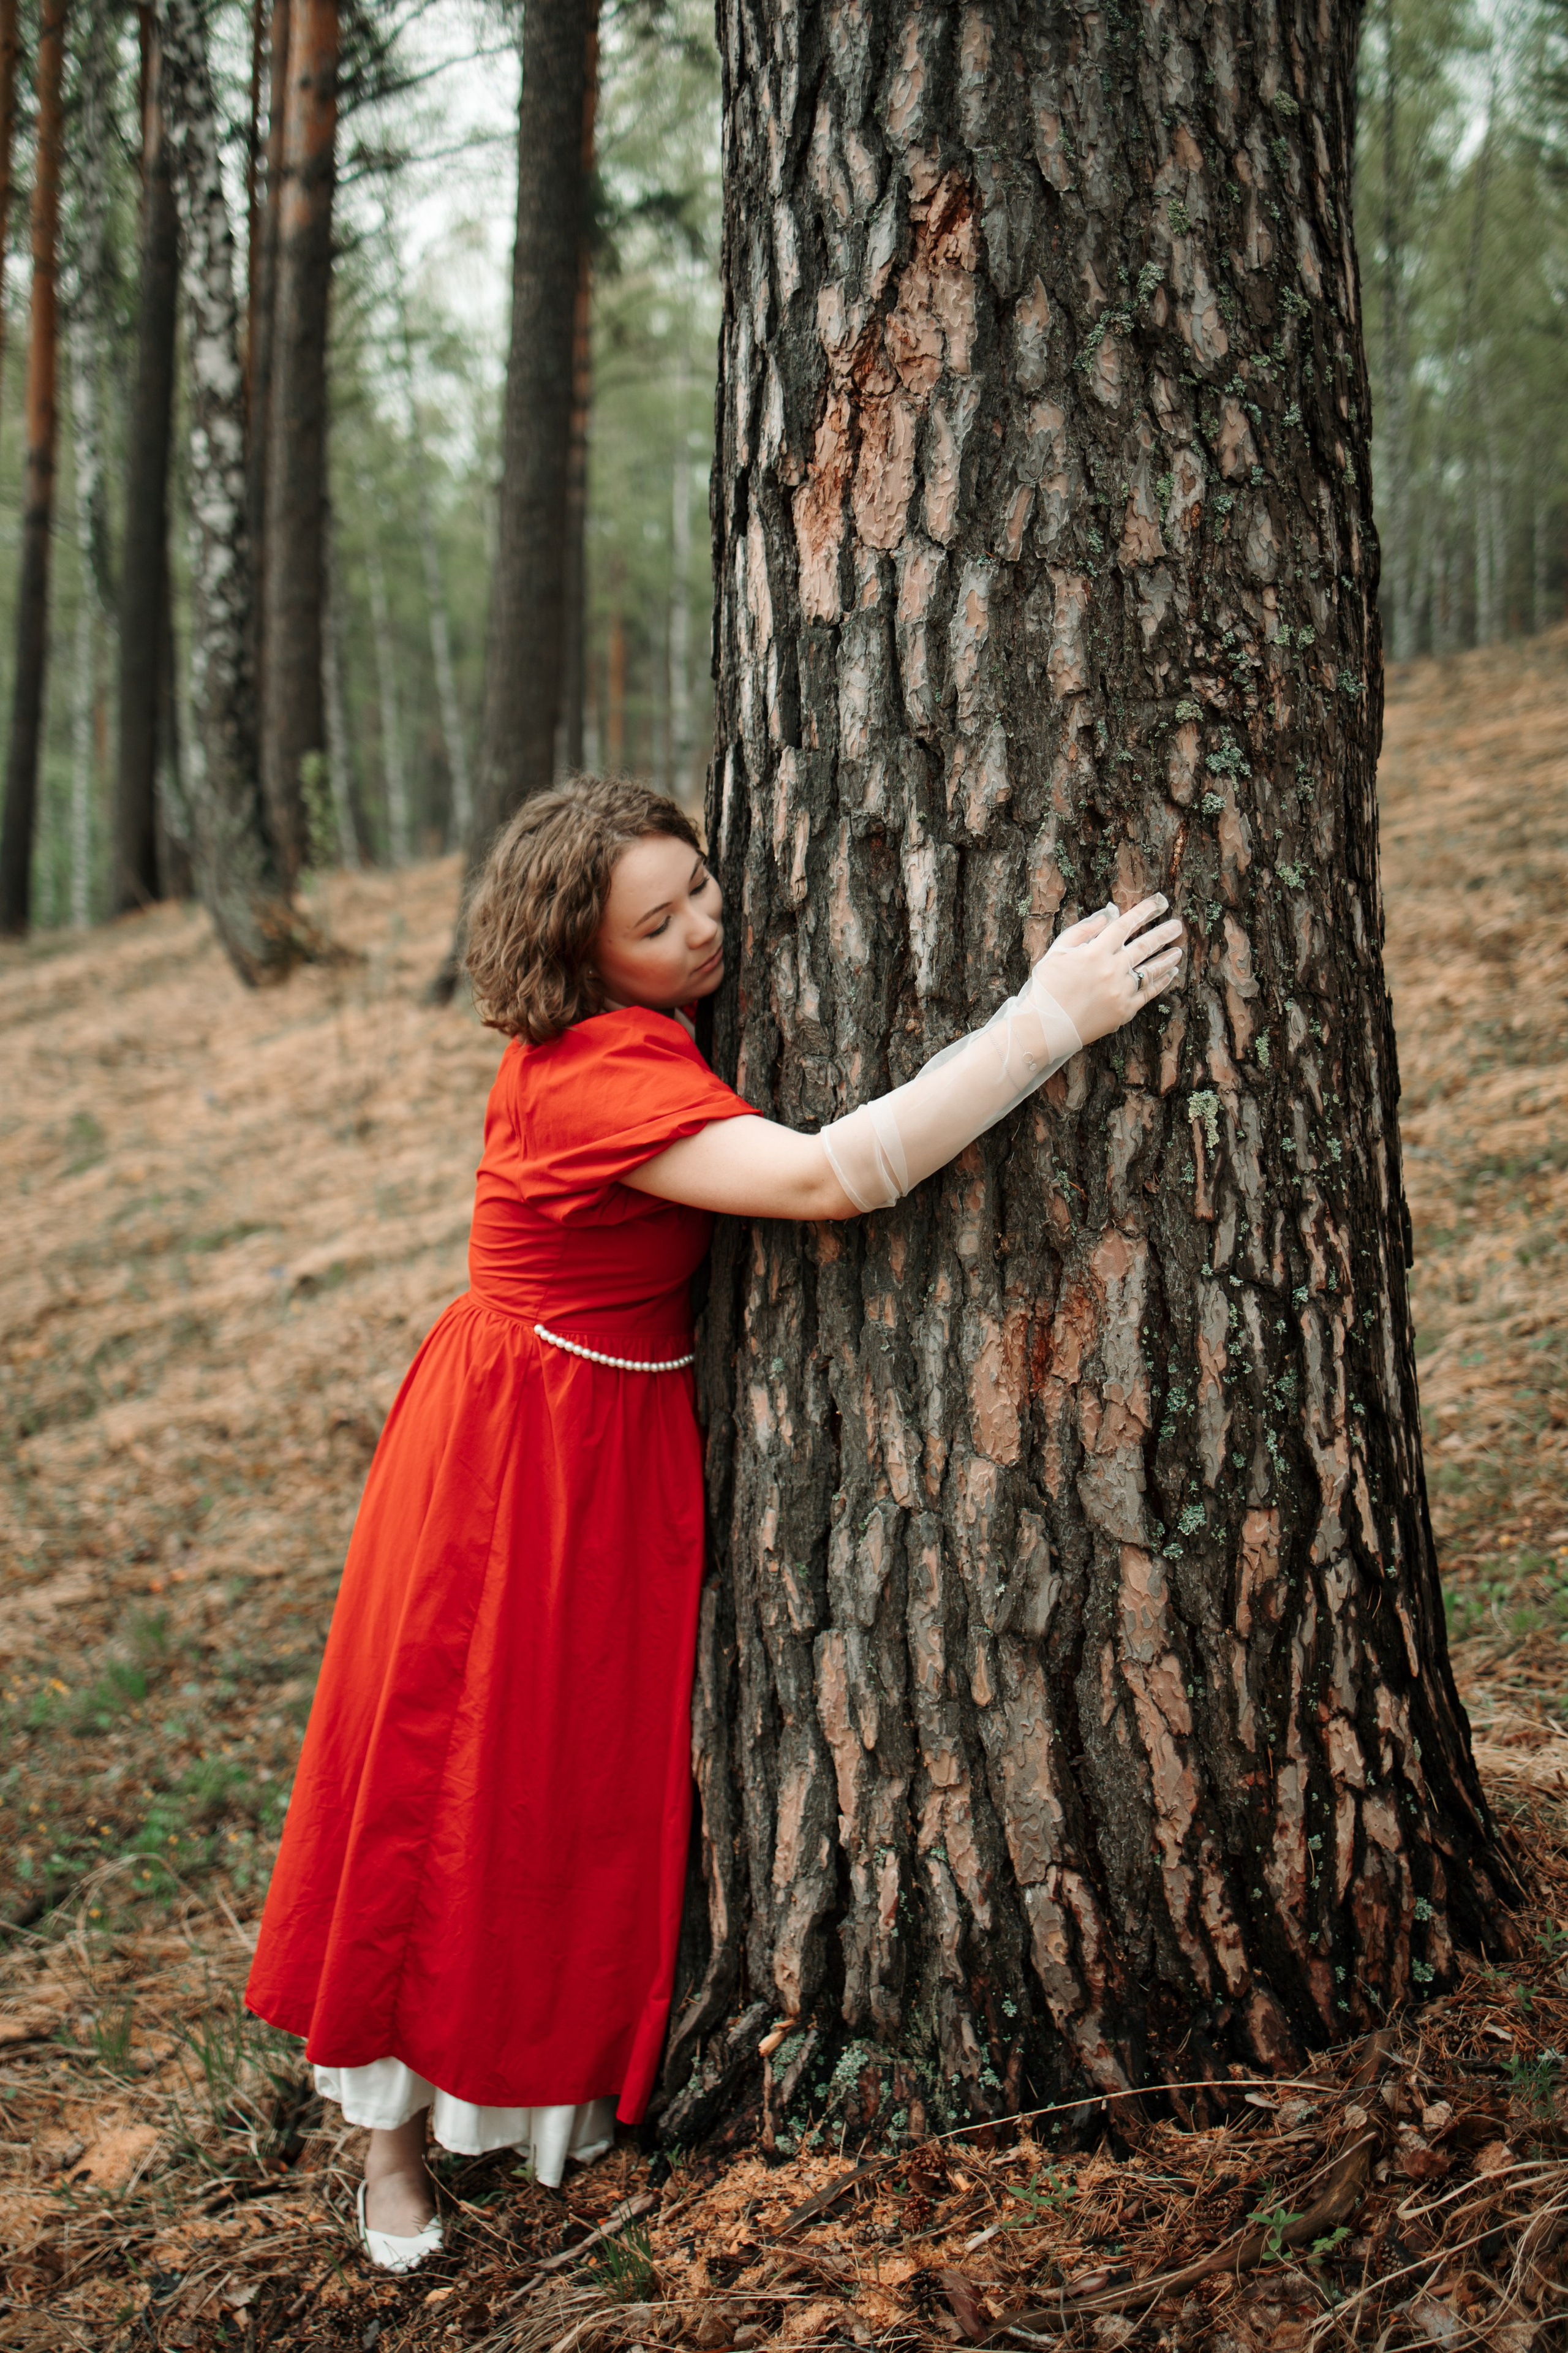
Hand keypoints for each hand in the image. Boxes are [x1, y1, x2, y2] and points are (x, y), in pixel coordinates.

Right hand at [1035, 895, 1184, 1047]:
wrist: (1046, 1028)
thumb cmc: (1047, 988)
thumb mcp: (1057, 952)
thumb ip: (1083, 931)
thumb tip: (1108, 916)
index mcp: (1095, 952)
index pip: (1125, 926)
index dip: (1143, 912)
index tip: (1159, 904)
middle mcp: (1112, 969)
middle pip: (1144, 946)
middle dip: (1163, 933)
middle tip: (1177, 925)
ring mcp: (1121, 991)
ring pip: (1151, 970)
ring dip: (1167, 959)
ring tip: (1179, 951)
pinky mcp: (1125, 1011)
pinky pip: (1148, 993)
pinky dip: (1161, 982)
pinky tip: (1169, 974)